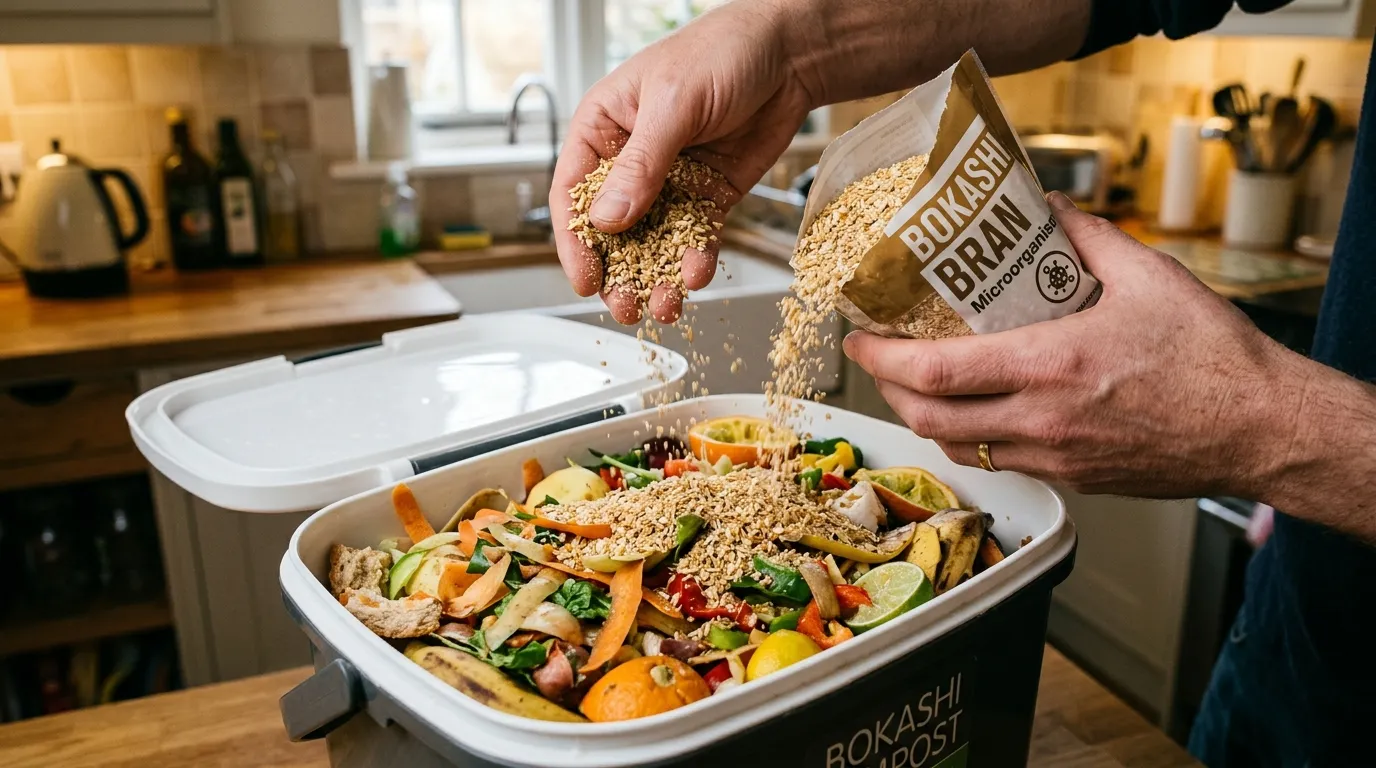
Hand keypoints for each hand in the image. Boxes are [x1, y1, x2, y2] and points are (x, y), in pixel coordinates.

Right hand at [551, 0, 814, 323]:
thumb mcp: (673, 105)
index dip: (576, 241)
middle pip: (611, 229)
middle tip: (625, 307)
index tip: (586, 279)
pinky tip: (696, 276)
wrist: (789, 53)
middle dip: (616, 272)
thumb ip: (641, 165)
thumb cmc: (721, 52)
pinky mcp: (707, 196)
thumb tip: (608, 220)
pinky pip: (694, 237)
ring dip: (655, 276)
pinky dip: (694, 260)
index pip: (574, 194)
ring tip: (663, 307)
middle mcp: (631, 161)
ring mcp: (669, 182)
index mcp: (603, 129)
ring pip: (652, 241)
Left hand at [843, 192, 1301, 499]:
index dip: (879, 358)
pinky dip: (971, 438)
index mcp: (1050, 368)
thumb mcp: (1147, 276)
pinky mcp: (1073, 479)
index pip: (934, 372)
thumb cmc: (1213, 359)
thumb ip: (1086, 237)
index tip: (858, 337)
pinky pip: (999, 463)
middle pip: (927, 419)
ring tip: (917, 382)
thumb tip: (1045, 208)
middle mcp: (1041, 422)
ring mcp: (1054, 458)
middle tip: (877, 358)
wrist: (1262, 429)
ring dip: (925, 416)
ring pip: (957, 448)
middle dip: (887, 389)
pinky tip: (976, 411)